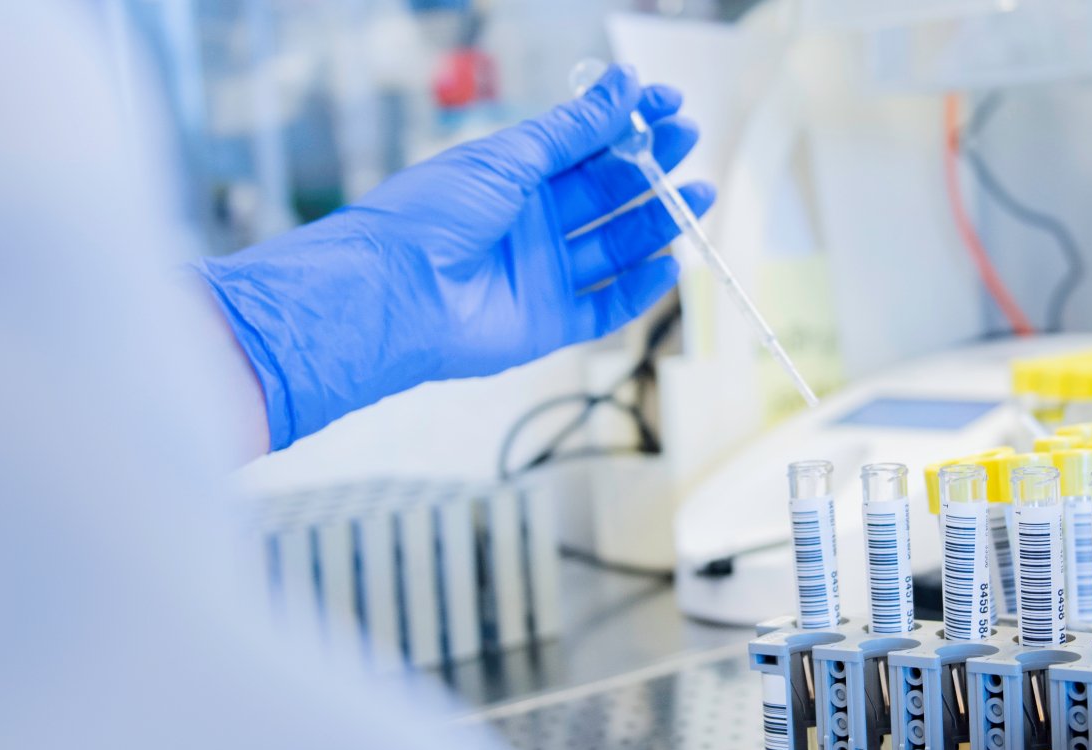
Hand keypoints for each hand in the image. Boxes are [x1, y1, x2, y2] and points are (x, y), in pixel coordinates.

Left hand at [197, 64, 711, 449]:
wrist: (394, 291)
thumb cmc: (432, 215)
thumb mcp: (507, 158)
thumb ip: (571, 130)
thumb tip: (623, 86)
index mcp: (516, 177)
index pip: (585, 144)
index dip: (627, 125)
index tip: (666, 105)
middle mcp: (533, 222)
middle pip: (607, 193)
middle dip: (650, 167)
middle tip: (687, 142)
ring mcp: (544, 272)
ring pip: (616, 247)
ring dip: (658, 221)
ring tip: (698, 194)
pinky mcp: (549, 322)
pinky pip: (606, 307)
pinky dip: (640, 289)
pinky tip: (669, 262)